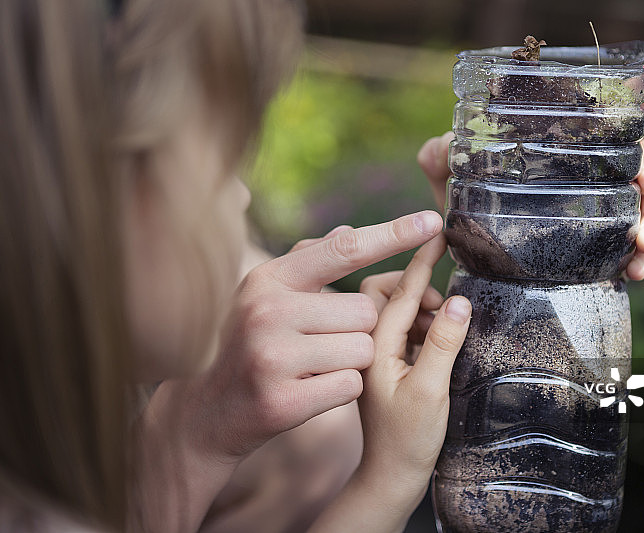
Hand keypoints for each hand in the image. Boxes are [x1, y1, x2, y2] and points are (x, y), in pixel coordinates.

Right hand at [134, 210, 443, 532]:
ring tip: (315, 366)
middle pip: (365, 311)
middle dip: (359, 329)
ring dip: (353, 360)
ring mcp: (272, 356)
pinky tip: (312, 390)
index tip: (432, 220)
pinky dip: (343, 389)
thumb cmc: (251, 342)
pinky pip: (351, 385)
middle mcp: (267, 310)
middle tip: (322, 342)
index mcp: (268, 278)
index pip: (343, 249)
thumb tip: (351, 231)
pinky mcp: (283, 400)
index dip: (392, 235)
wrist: (211, 411)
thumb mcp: (267, 295)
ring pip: (364, 349)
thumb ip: (309, 262)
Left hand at [359, 235, 469, 500]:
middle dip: (419, 291)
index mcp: (374, 345)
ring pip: (397, 311)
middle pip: (389, 294)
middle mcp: (370, 343)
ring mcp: (377, 351)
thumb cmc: (409, 437)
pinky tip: (438, 342)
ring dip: (423, 311)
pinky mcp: (387, 361)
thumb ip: (443, 342)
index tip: (438, 233)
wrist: (392, 473)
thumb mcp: (432, 390)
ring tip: (445, 332)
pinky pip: (403, 329)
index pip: (398, 292)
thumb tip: (457, 300)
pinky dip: (422, 327)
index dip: (421, 261)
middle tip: (445, 310)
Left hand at [417, 56, 643, 280]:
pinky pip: (642, 251)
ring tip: (643, 241)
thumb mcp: (449, 176)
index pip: (615, 112)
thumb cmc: (465, 206)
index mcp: (568, 146)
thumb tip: (443, 147)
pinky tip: (634, 270)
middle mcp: (595, 175)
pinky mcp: (606, 250)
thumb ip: (441, 155)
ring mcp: (605, 213)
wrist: (467, 261)